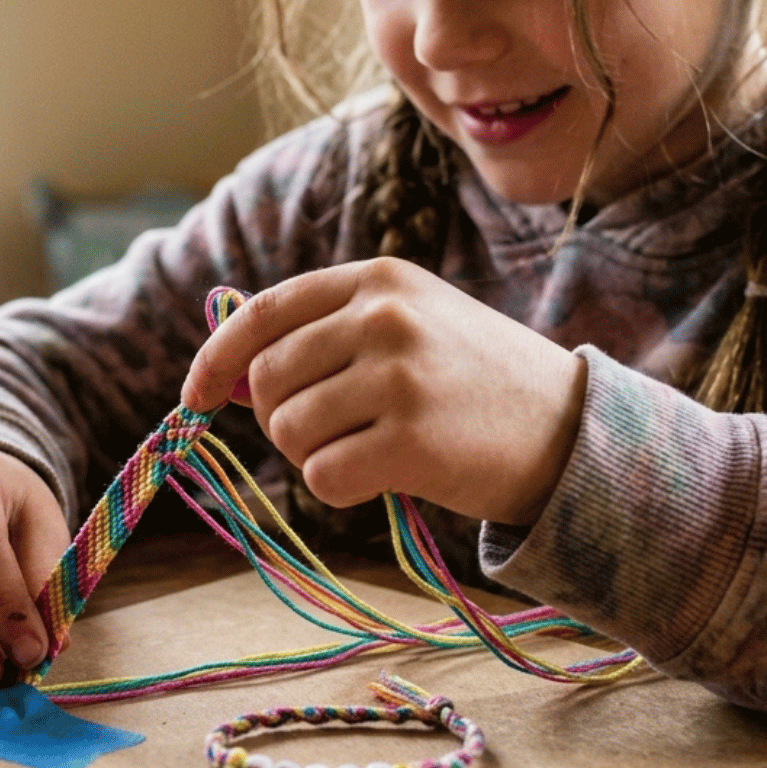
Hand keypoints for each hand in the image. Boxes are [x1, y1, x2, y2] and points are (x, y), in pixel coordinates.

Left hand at [181, 258, 586, 524]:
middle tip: (329, 432)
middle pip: (266, 378)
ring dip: (314, 455)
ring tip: (370, 449)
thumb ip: (322, 337)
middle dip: (277, 417)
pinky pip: (321, 477)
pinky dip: (340, 489)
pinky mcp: (411, 440)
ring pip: (288, 431)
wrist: (573, 429)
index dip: (217, 357)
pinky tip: (387, 477)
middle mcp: (384, 317)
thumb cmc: (475, 382)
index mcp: (378, 278)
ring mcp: (398, 376)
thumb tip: (217, 376)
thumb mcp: (409, 326)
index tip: (193, 396)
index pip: (264, 312)